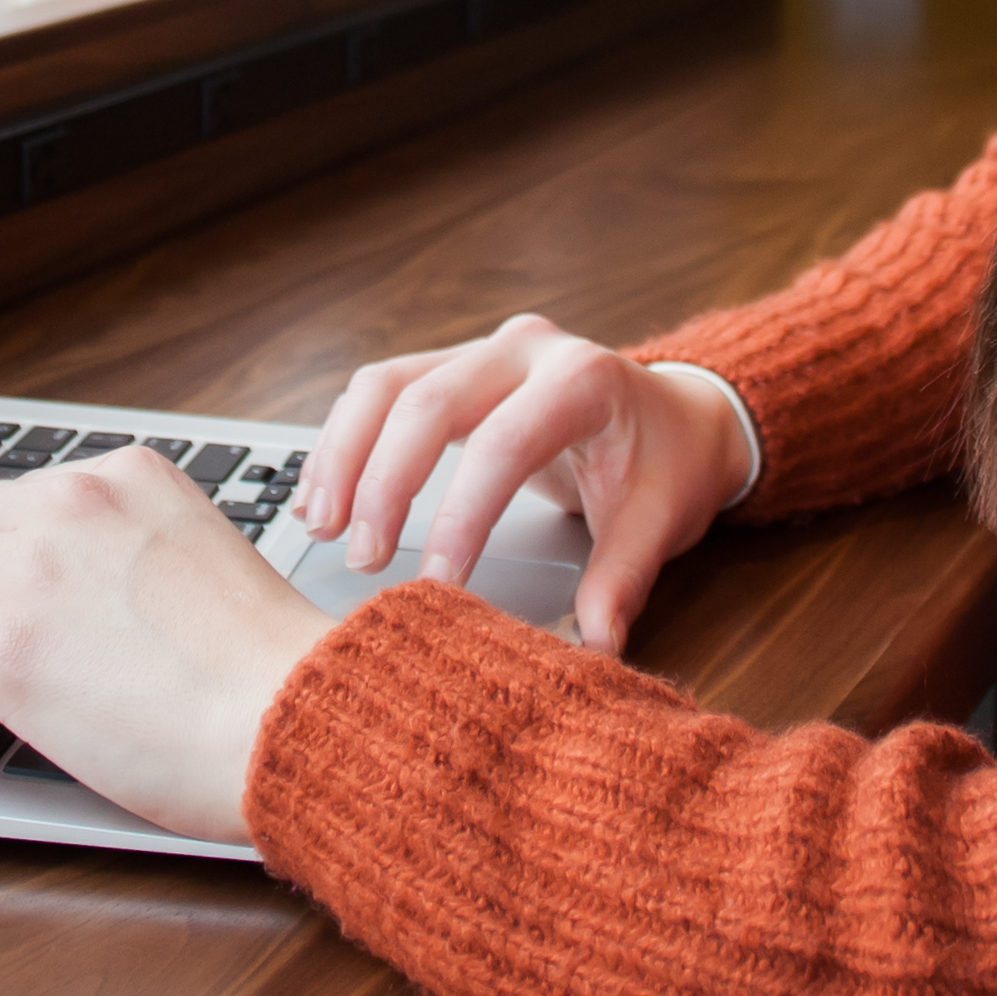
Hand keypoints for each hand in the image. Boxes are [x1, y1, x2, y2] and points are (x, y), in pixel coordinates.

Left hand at [0, 447, 332, 845]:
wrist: (301, 723)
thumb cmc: (268, 668)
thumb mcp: (198, 551)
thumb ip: (125, 544)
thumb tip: (67, 583)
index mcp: (127, 475)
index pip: (17, 490)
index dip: (6, 551)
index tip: (19, 593)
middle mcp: (73, 504)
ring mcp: (35, 574)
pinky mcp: (7, 654)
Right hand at [298, 315, 754, 656]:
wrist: (677, 415)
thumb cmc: (668, 464)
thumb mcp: (659, 522)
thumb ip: (620, 581)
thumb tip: (592, 647)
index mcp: (584, 379)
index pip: (506, 444)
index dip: (462, 517)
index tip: (439, 587)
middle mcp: (526, 348)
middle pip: (426, 401)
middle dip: (383, 484)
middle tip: (363, 559)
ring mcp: (484, 350)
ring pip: (386, 384)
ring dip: (344, 456)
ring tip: (320, 527)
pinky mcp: (454, 365)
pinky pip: (381, 390)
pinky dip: (345, 442)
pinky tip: (322, 496)